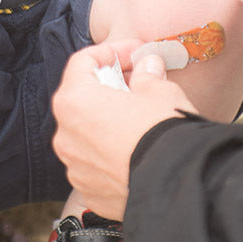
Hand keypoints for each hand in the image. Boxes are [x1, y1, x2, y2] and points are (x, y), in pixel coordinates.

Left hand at [52, 44, 195, 220]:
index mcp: (74, 100)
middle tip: (137, 83)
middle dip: (109, 87)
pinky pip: (95, 163)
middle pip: (81, 98)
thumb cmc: (162, 132)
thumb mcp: (160, 90)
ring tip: (139, 119)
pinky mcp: (89, 190)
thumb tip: (148, 68)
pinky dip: (110, 153)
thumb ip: (147, 75)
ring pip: (87, 133)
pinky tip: (137, 149)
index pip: (83, 61)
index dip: (112, 51)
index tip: (135, 53)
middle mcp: (65, 134)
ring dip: (108, 122)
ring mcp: (74, 166)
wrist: (176, 186)